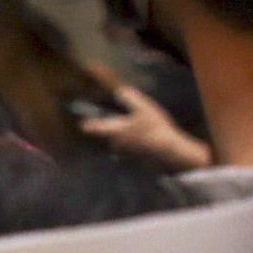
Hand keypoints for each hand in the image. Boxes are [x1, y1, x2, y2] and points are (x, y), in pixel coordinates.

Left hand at [79, 83, 212, 171]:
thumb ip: (129, 98)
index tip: (83, 123)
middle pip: (110, 135)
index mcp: (114, 131)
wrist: (169, 152)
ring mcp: (125, 154)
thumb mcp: (143, 108)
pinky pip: (132, 151)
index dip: (88, 124)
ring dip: (127, 138)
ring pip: (121, 143)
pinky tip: (149, 141)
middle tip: (128, 121)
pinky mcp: (135, 160)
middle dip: (116, 128)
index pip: (93, 128)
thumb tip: (119, 92)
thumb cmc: (155, 128)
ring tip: (142, 130)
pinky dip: (137, 146)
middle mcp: (115, 145)